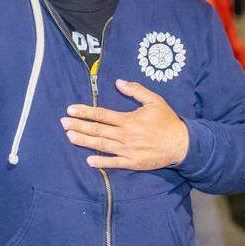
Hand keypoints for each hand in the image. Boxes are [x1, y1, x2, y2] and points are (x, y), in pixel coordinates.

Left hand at [61, 79, 189, 169]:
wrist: (181, 144)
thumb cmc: (167, 121)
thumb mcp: (154, 100)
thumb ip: (136, 90)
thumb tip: (118, 82)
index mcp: (128, 119)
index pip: (101, 114)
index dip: (84, 112)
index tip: (70, 110)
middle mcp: (125, 135)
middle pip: (97, 130)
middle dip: (78, 126)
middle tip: (63, 123)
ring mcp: (127, 150)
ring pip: (101, 145)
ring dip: (84, 141)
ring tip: (69, 137)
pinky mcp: (132, 163)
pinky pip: (113, 163)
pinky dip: (101, 162)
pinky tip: (88, 160)